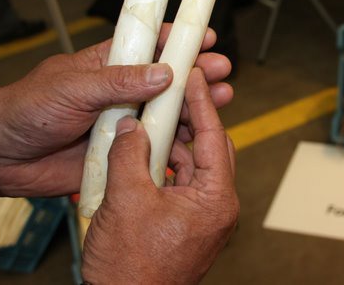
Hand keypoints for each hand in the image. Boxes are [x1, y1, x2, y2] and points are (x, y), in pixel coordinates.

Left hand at [0, 25, 232, 197]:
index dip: (178, 39)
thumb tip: (162, 73)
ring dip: (194, 108)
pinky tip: (197, 138)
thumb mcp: (72, 88)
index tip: (205, 37)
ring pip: (167, 113)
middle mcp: (121, 91)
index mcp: (108, 65)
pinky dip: (178, 143)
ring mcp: (124, 122)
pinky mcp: (124, 152)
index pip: (149, 45)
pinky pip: (156, 147)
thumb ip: (117, 81)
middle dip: (197, 75)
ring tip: (222, 100)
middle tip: (223, 72)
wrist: (1, 158)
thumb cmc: (26, 110)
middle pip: (168, 80)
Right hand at [82, 68, 237, 283]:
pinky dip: (165, 167)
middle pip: (210, 148)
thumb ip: (129, 155)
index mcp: (215, 199)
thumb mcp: (126, 200)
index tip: (196, 77)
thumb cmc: (132, 270)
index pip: (213, 136)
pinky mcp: (188, 224)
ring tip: (150, 122)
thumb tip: (130, 127)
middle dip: (189, 121)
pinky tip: (144, 155)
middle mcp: (217, 207)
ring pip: (194, 165)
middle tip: (173, 95)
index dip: (202, 102)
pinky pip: (181, 184)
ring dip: (173, 145)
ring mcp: (204, 217)